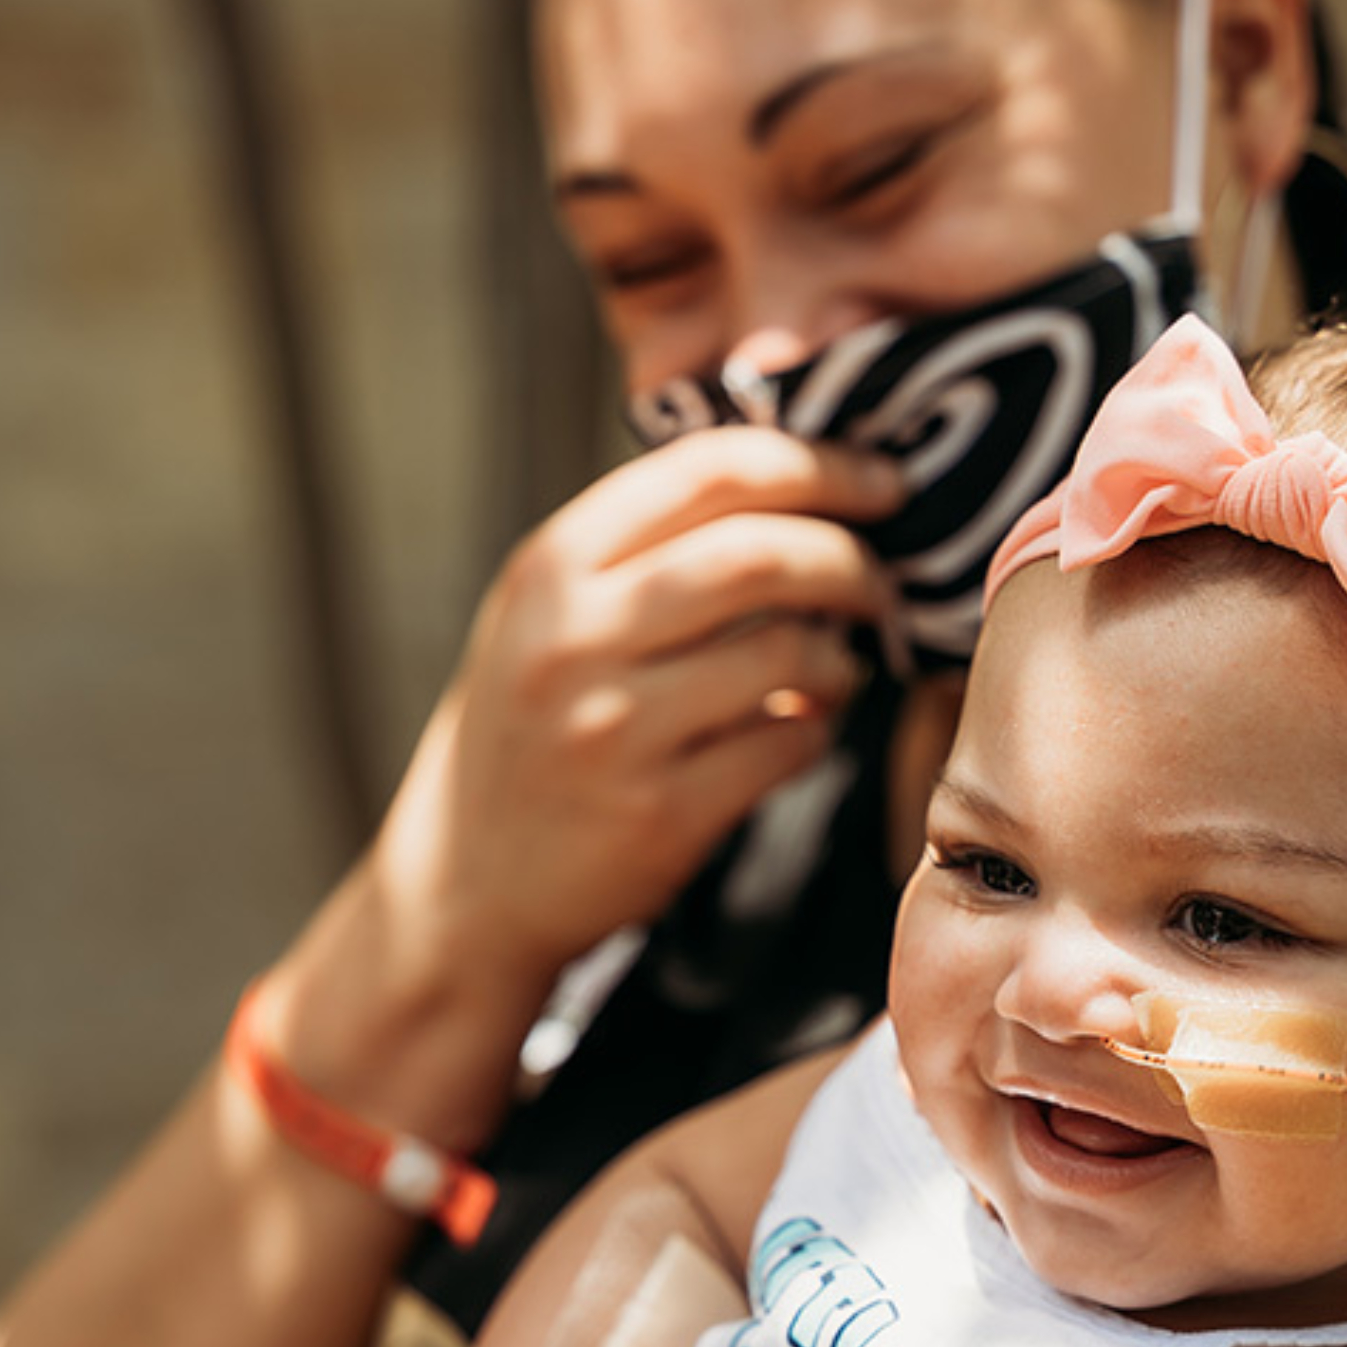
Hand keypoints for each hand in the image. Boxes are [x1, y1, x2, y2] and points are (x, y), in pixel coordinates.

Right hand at [379, 426, 901, 974]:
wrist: (466, 880)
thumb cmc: (530, 725)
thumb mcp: (546, 612)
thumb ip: (642, 544)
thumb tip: (802, 483)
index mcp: (552, 567)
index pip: (709, 472)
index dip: (818, 465)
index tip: (881, 483)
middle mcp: (574, 638)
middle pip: (760, 555)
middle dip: (848, 561)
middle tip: (879, 585)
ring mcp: (614, 729)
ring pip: (788, 651)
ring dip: (839, 656)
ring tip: (834, 668)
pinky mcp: (660, 814)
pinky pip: (789, 744)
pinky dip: (817, 729)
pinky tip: (800, 728)